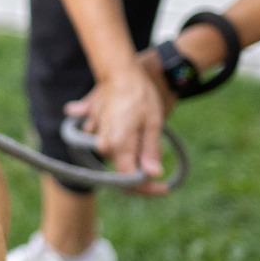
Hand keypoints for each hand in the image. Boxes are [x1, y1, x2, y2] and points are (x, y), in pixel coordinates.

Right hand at [64, 53, 175, 194]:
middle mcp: (104, 145)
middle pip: (123, 169)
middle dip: (140, 170)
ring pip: (118, 157)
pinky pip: (109, 144)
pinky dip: (120, 144)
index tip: (164, 189)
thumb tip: (153, 175)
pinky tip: (131, 133)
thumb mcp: (153, 123)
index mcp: (118, 146)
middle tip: (158, 160)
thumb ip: (150, 151)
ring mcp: (98, 137)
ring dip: (132, 154)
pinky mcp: (95, 129)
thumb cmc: (140, 94)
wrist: (120, 71)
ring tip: (146, 137)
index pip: (130, 180)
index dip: (147, 189)